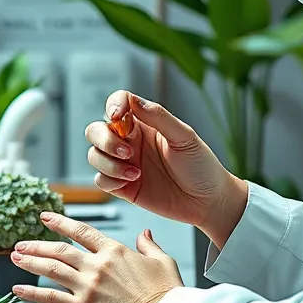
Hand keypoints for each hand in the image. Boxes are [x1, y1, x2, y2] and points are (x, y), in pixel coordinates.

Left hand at [10, 212, 182, 302]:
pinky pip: (51, 297)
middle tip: (21, 243)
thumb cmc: (166, 294)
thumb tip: (144, 234)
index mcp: (114, 250)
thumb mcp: (162, 261)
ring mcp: (87, 286)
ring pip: (51, 268)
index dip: (60, 222)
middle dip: (37, 244)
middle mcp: (97, 265)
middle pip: (59, 249)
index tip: (45, 218)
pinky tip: (19, 288)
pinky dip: (32, 291)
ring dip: (30, 262)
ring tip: (15, 257)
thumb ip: (149, 245)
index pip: (80, 231)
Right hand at [86, 91, 247, 249]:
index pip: (119, 103)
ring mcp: (124, 164)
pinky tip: (131, 181)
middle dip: (104, 139)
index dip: (112, 105)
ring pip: (94, 155)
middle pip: (96, 130)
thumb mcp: (184, 137)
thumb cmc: (201, 166)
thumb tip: (134, 100)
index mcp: (144, 123)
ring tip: (134, 172)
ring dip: (108, 163)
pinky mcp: (123, 187)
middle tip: (127, 152)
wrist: (208, 201)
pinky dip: (109, 179)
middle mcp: (130, 141)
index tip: (116, 115)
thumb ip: (158, 117)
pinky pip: (100, 180)